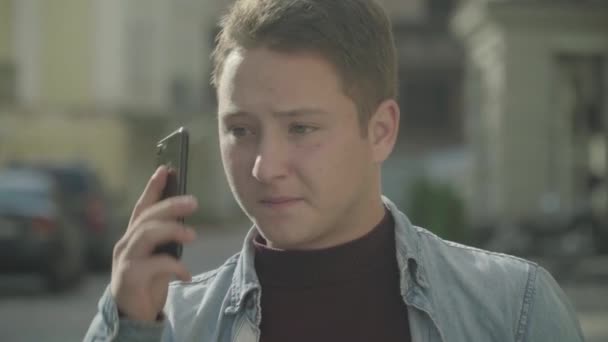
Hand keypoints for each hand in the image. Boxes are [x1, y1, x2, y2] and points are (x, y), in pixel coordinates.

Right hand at [110, 166, 197, 321]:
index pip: (142, 207)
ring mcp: (125, 260)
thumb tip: (184, 224)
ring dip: (172, 230)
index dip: (153, 188)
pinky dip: (175, 267)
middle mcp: (126, 244)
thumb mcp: (159, 257)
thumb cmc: (147, 283)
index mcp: (134, 237)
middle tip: (194, 202)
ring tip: (193, 235)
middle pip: (147, 217)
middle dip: (170, 205)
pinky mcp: (129, 277)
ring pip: (147, 233)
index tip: (165, 169)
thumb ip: (166, 241)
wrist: (132, 316)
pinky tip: (186, 274)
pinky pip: (155, 264)